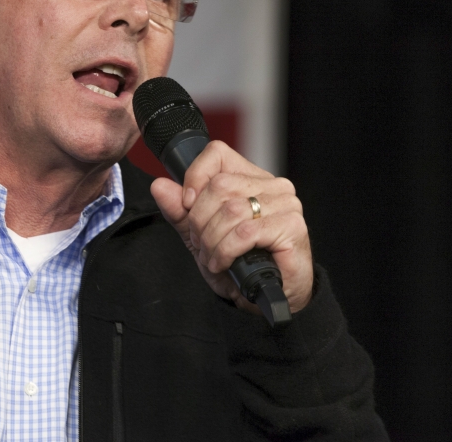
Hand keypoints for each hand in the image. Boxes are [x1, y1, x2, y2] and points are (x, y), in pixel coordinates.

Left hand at [149, 141, 312, 313]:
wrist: (266, 298)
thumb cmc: (239, 265)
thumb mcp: (200, 235)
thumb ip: (179, 211)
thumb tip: (159, 185)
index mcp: (250, 178)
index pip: (217, 153)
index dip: (195, 177)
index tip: (187, 205)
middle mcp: (272, 186)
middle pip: (218, 185)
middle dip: (199, 220)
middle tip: (201, 243)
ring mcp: (285, 204)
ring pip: (229, 210)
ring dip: (212, 240)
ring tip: (213, 257)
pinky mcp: (292, 226)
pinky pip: (245, 232)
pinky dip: (226, 251)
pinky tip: (225, 263)